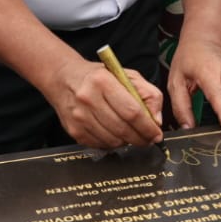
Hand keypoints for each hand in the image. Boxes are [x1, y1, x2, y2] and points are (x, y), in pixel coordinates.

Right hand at [40, 59, 164, 149]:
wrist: (64, 79)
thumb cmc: (99, 77)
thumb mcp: (127, 75)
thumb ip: (148, 94)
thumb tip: (156, 120)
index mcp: (103, 81)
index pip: (132, 111)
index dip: (148, 127)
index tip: (156, 134)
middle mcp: (88, 99)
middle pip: (123, 129)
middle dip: (141, 138)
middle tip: (148, 138)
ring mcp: (79, 117)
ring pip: (113, 141)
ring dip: (127, 142)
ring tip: (130, 133)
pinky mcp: (74, 131)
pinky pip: (101, 145)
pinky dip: (112, 143)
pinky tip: (114, 133)